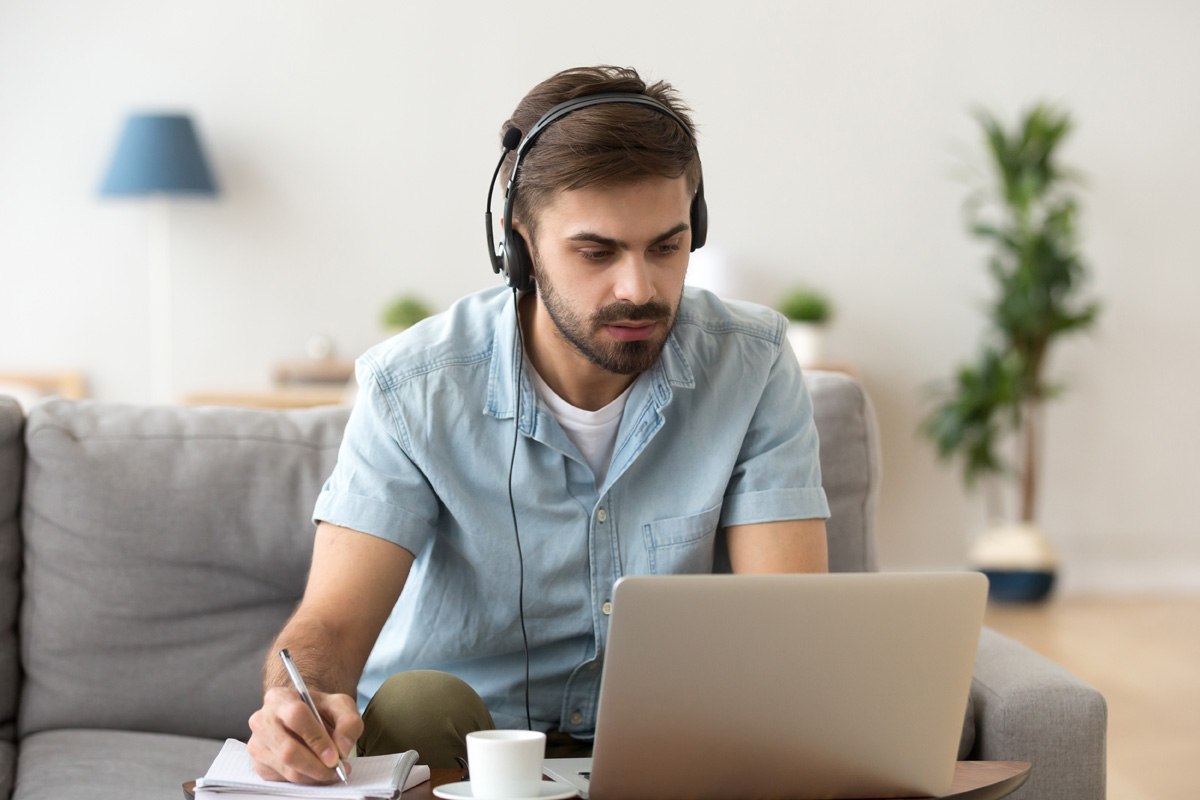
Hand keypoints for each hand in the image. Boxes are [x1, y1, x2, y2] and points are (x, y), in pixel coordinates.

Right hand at [247, 686, 362, 783]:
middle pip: (288, 749)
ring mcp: (257, 743)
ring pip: (286, 768)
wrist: (304, 716)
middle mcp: (262, 719)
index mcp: (280, 697)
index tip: (335, 756)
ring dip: (313, 775)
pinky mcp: (259, 763)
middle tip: (336, 769)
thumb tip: (342, 748)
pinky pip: (283, 779)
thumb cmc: (319, 709)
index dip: (317, 739)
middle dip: (316, 765)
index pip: (296, 717)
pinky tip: (315, 771)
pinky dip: (304, 779)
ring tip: (331, 771)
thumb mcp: (340, 705)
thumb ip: (349, 722)